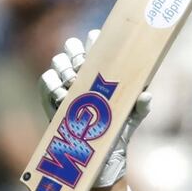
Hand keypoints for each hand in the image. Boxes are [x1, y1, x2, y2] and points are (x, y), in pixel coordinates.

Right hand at [39, 30, 152, 188]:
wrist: (100, 151)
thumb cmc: (119, 127)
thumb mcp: (133, 116)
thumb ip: (142, 105)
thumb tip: (146, 95)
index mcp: (102, 67)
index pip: (95, 40)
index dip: (94, 39)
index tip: (99, 46)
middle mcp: (81, 69)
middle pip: (72, 45)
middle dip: (76, 52)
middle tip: (84, 65)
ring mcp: (64, 81)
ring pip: (58, 60)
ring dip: (65, 68)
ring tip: (74, 84)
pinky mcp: (50, 96)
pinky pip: (46, 80)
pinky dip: (52, 85)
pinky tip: (63, 96)